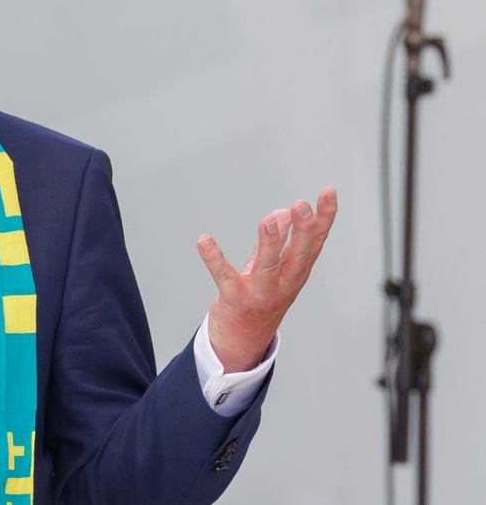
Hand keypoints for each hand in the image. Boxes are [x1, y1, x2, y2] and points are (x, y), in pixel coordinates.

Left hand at [197, 187, 337, 372]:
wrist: (242, 341)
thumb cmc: (259, 300)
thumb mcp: (273, 269)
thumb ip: (276, 243)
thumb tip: (283, 213)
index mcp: (295, 271)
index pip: (316, 242)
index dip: (325, 218)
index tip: (329, 193)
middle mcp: (284, 283)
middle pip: (300, 255)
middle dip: (303, 231)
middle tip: (302, 205)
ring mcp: (261, 294)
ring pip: (268, 267)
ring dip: (270, 244)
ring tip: (268, 221)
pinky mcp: (236, 300)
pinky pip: (224, 278)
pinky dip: (214, 259)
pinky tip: (204, 240)